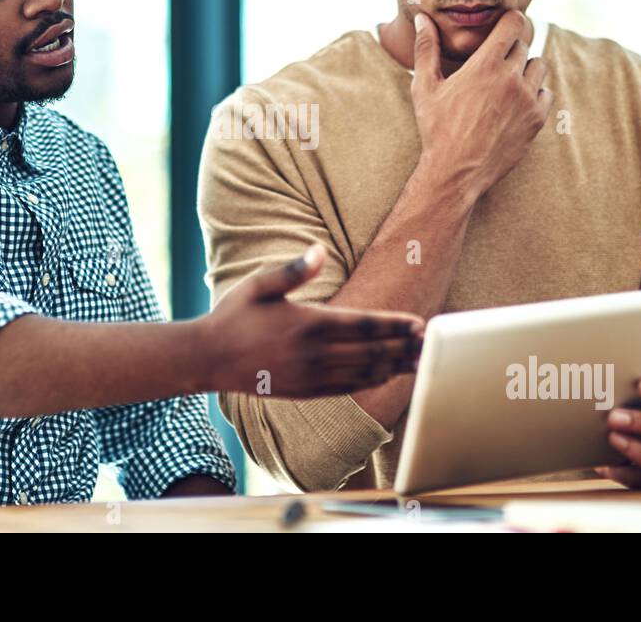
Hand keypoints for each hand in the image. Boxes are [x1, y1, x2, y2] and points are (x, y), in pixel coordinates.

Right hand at [198, 244, 424, 397]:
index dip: (395, 325)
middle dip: (404, 348)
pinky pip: (346, 389)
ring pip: (363, 374)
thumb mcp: (259, 284)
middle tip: (431, 344)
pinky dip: (370, 383)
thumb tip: (319, 249)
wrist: (208, 358)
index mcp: (307, 324)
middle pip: (371, 352)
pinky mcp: (304, 391)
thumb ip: (293, 269)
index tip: (419, 323)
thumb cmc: (234, 315)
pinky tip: (385, 377)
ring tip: (419, 363)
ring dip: (394, 367)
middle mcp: (313, 354)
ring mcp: (309, 376)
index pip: (363, 325)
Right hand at [411, 10, 551, 199]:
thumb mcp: (425, 87)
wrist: (456, 172)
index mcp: (485, 64)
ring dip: (524, 69)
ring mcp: (527, 99)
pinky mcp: (537, 119)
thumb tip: (421, 18)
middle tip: (494, 63)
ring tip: (504, 83)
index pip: (514, 23)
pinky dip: (534, 93)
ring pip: (538, 66)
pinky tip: (515, 103)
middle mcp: (511, 77)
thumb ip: (425, 48)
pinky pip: (545, 93)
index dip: (510, 20)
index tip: (503, 25)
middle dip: (509, 49)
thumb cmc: (436, 129)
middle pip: (523, 45)